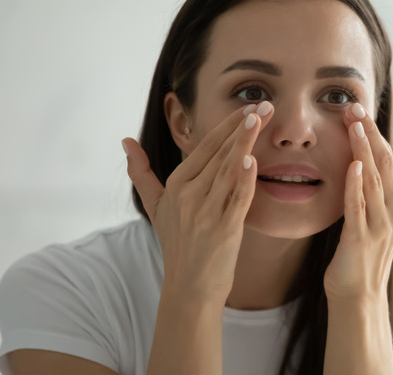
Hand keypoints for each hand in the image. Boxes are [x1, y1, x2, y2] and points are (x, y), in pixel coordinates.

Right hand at [122, 101, 273, 303]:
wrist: (189, 287)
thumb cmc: (177, 243)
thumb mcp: (155, 206)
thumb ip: (141, 172)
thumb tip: (125, 141)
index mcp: (177, 184)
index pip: (205, 147)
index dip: (228, 125)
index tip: (248, 106)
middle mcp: (189, 195)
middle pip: (219, 153)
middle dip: (243, 127)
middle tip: (266, 104)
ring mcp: (206, 212)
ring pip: (228, 170)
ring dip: (245, 143)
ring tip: (260, 119)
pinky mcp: (224, 230)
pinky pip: (236, 200)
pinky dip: (243, 180)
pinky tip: (251, 161)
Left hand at [323, 103, 392, 300]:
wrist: (358, 292)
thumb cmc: (369, 248)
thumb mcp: (391, 209)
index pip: (389, 157)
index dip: (375, 131)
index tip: (358, 107)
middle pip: (383, 164)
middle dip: (369, 134)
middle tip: (353, 107)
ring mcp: (379, 224)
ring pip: (372, 181)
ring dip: (363, 152)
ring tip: (354, 126)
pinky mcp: (360, 239)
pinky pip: (358, 207)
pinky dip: (356, 186)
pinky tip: (351, 166)